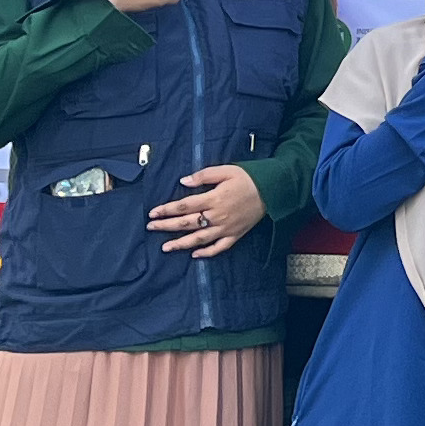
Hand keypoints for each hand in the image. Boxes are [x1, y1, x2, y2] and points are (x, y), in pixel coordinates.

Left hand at [150, 164, 264, 258]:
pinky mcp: (236, 235)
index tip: (153, 213)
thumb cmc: (248, 177)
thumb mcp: (225, 170)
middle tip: (151, 228)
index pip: (184, 206)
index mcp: (213, 199)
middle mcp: (217, 216)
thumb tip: (183, 182)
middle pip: (187, 224)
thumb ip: (203, 176)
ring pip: (199, 239)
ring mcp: (226, 228)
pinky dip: (206, 253)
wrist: (273, 190)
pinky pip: (219, 247)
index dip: (166, 210)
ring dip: (180, 244)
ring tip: (165, 247)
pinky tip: (194, 255)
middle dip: (166, 226)